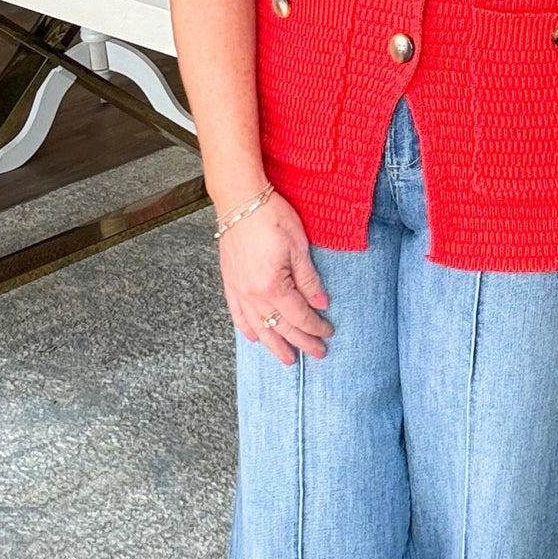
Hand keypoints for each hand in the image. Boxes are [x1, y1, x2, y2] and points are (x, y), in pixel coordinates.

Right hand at [217, 192, 333, 364]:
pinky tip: (255, 338)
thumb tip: (321, 304)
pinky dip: (247, 328)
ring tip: (287, 358)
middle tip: (316, 353)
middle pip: (280, 327)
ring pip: (258, 327)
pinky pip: (237, 313)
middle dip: (300, 342)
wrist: (239, 199)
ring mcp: (238, 290)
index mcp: (273, 286)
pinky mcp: (229, 282)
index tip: (328, 332)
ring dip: (274, 344)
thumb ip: (309, 280)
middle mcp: (252, 294)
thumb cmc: (270, 216)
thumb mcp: (298, 247)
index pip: (299, 316)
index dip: (315, 327)